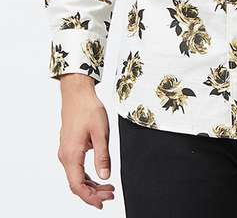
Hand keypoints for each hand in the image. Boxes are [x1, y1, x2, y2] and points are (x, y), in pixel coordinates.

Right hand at [57, 73, 114, 208]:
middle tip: (111, 194)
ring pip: (76, 177)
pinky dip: (87, 176)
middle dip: (93, 193)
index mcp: (71, 154)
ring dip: (91, 185)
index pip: (77, 185)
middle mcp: (65, 156)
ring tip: (108, 188)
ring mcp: (66, 152)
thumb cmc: (88, 109)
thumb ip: (103, 156)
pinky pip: (76, 168)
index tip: (103, 202)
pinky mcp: (69, 148)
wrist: (77, 94)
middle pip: (76, 184)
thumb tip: (105, 176)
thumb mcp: (100, 132)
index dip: (90, 197)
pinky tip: (98, 176)